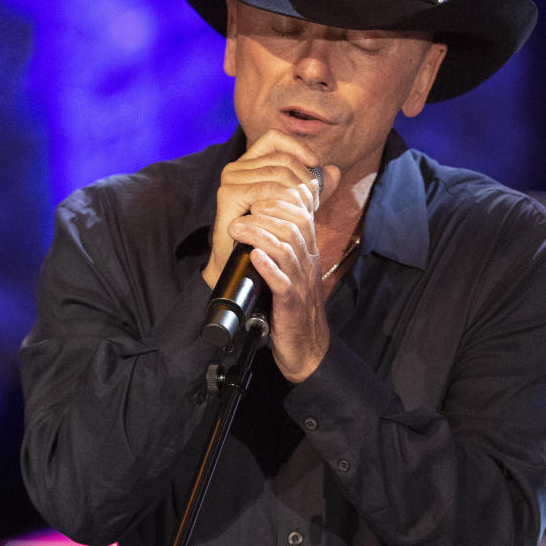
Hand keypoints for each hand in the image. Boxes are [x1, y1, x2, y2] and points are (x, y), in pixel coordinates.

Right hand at [204, 130, 323, 288]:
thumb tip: (335, 170)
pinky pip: (266, 189)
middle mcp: (236, 168)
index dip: (297, 146)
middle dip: (304, 179)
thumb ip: (312, 188)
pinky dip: (285, 200)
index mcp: (249, 164)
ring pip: (277, 174)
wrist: (244, 265)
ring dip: (298, 193)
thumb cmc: (268, 235)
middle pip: (281, 159)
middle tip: (313, 203)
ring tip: (305, 213)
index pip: (274, 138)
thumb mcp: (294, 206)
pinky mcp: (229, 194)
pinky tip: (291, 215)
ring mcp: (230, 180)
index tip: (315, 163)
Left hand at [206, 132, 338, 382]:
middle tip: (246, 207)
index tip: (258, 195)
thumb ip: (283, 245)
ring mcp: (300, 284)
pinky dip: (268, 266)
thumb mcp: (291, 271)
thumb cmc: (293, 308)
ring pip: (287, 248)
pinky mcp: (291, 305)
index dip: (282, 198)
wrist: (306, 350)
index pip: (301, 214)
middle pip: (295, 225)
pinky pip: (282, 282)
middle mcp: (307, 264)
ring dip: (261, 234)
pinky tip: (254, 257)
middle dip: (269, 211)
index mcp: (307, 253)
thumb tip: (268, 218)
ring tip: (238, 229)